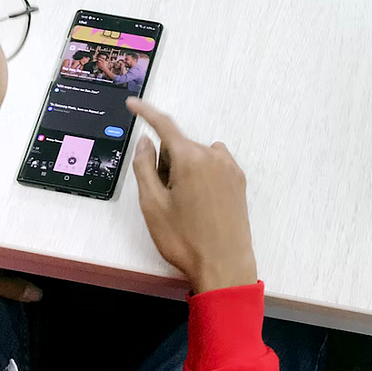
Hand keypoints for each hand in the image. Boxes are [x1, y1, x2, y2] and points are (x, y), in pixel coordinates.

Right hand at [129, 98, 258, 294]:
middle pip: (179, 146)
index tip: (132, 103)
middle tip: (165, 198)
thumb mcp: (153, 205)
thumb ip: (145, 167)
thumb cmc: (184, 239)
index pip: (164, 126)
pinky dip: (202, 176)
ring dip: (185, 170)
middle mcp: (213, 156)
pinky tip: (201, 205)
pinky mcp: (239, 181)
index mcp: (190, 158)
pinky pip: (213, 166)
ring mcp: (230, 168)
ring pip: (196, 156)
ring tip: (184, 205)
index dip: (145, 113)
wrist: (225, 266)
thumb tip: (145, 140)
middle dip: (167, 163)